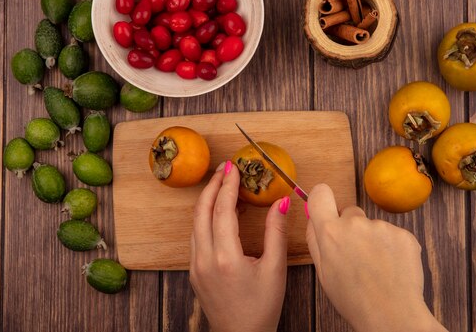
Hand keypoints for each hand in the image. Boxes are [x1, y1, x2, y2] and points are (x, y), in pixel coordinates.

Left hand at [190, 161, 289, 331]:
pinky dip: (205, 217)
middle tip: (225, 168)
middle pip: (202, 211)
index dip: (228, 185)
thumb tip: (282, 201)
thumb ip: (276, 232)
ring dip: (207, 201)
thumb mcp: (275, 269)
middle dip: (213, 186)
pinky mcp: (194, 271)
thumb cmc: (262, 308)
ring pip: (195, 223)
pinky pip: (196, 235)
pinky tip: (219, 213)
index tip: (234, 167)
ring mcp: (195, 266)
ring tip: (223, 184)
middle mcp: (204, 259)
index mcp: (225, 258)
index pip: (222, 210)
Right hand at [305, 184, 446, 331]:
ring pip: (373, 226)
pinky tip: (391, 268)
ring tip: (376, 268)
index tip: (324, 205)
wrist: (392, 315)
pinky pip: (393, 234)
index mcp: (330, 232)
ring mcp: (381, 227)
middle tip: (356, 256)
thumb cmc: (354, 300)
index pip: (320, 194)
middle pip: (349, 212)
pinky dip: (392, 248)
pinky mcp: (403, 234)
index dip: (322, 198)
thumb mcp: (323, 273)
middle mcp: (355, 223)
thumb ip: (316, 240)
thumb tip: (313, 218)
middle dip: (351, 228)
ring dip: (373, 240)